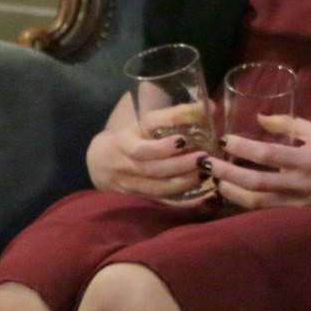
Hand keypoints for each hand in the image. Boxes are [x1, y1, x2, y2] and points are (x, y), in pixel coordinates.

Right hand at [86, 120, 215, 205]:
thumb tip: (210, 107)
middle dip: (180, 165)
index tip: (183, 140)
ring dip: (185, 182)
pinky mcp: (142, 199)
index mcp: (123, 145)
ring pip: (159, 189)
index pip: (140, 149)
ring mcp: (133, 186)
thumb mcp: (144, 123)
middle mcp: (126, 167)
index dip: (161, 147)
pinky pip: (164, 203)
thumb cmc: (130, 136)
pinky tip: (205, 197)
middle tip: (204, 158)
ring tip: (206, 172)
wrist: (100, 162)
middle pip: (153, 170)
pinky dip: (185, 202)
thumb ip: (174, 115)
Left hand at [210, 115, 310, 211]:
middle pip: (255, 182)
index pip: (268, 155)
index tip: (226, 139)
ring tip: (213, 178)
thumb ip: (290, 124)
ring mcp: (293, 199)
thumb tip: (260, 118)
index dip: (244, 148)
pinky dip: (241, 199)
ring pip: (254, 200)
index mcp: (306, 160)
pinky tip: (229, 190)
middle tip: (207, 163)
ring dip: (230, 190)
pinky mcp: (291, 209)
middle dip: (227, 172)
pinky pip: (261, 207)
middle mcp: (297, 182)